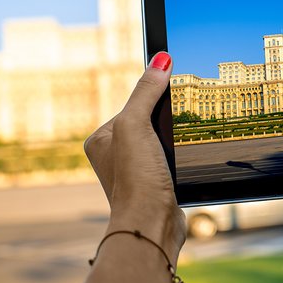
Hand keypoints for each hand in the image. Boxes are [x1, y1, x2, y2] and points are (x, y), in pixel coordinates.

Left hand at [84, 52, 185, 258]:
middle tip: (175, 127)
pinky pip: (171, 159)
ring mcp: (135, 171)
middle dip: (165, 123)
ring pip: (162, 141)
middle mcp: (114, 156)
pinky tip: (182, 164)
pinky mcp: (155, 184)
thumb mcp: (137, 125)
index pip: (132, 106)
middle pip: (149, 122)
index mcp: (100, 140)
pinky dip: (180, 158)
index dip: (152, 101)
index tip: (170, 97)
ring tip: (176, 150)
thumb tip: (161, 58)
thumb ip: (146, 91)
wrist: (152, 224)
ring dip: (174, 142)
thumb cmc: (136, 178)